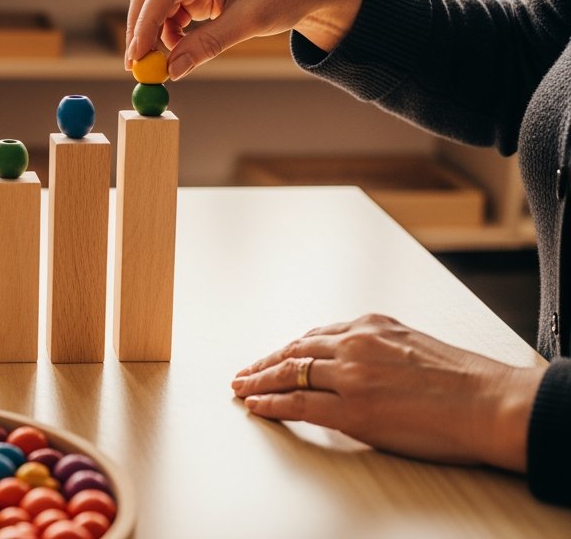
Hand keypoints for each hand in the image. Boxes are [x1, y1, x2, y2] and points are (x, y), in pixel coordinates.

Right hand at [124, 0, 362, 77]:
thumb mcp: (248, 23)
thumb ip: (207, 45)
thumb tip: (171, 70)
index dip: (143, 25)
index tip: (136, 57)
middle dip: (141, 30)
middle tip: (136, 66)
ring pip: (156, 4)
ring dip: (155, 34)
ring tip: (165, 63)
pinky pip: (170, 11)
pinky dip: (169, 33)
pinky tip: (179, 50)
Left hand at [232, 313, 545, 470]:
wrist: (491, 403)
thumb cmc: (466, 382)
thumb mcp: (415, 344)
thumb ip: (381, 347)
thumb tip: (362, 362)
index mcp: (371, 325)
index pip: (316, 336)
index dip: (289, 349)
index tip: (274, 356)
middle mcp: (355, 343)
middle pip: (295, 351)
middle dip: (265, 362)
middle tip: (244, 372)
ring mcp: (350, 375)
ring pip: (290, 373)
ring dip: (259, 380)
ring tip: (241, 388)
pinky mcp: (351, 407)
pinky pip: (298, 403)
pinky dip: (271, 403)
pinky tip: (255, 405)